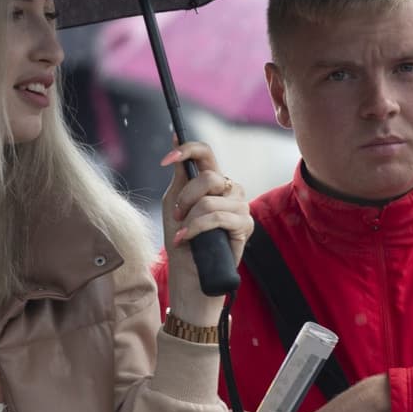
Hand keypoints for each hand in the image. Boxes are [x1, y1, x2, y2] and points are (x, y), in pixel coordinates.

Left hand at [159, 141, 251, 325]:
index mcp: (212, 180)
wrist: (188, 273)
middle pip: (209, 176)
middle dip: (186, 197)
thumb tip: (176, 138)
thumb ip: (180, 175)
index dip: (187, 149)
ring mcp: (240, 206)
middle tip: (177, 215)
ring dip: (190, 219)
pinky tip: (187, 239)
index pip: (206, 152)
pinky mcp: (246, 225)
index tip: (166, 158)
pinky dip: (197, 228)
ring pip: (211, 199)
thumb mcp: (174, 203)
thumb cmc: (181, 238)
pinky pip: (219, 217)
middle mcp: (229, 189)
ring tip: (183, 234)